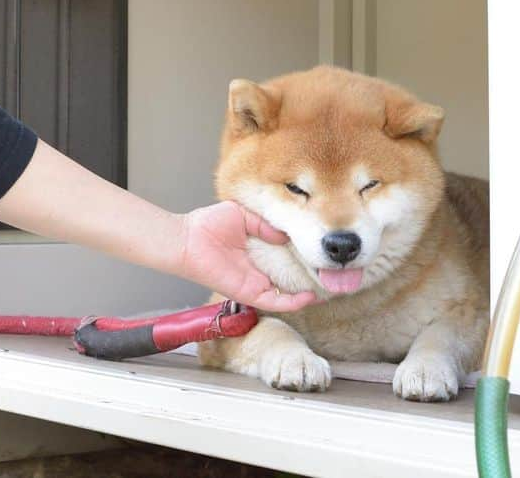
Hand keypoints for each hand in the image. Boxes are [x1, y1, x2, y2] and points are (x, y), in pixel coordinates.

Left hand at [178, 201, 316, 311]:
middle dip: (310, 280)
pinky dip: (291, 303)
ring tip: (328, 290)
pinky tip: (308, 298)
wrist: (187, 238)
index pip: (285, 259)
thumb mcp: (244, 215)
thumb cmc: (208, 224)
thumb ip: (265, 225)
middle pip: (289, 280)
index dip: (303, 259)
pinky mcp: (247, 292)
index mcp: (258, 252)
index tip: (321, 254)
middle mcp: (258, 270)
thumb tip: (286, 234)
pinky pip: (273, 302)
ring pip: (286, 296)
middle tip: (333, 276)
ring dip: (306, 296)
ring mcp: (254, 283)